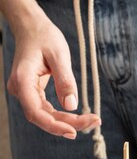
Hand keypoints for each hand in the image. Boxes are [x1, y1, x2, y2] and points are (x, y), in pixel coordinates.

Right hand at [6, 19, 100, 137]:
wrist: (31, 27)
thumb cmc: (45, 37)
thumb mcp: (60, 55)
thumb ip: (65, 80)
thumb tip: (72, 105)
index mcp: (22, 80)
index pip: (35, 112)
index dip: (54, 125)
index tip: (74, 131)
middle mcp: (19, 89)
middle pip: (41, 117)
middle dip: (67, 124)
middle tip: (94, 122)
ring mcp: (24, 91)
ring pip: (44, 114)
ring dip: (66, 121)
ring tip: (91, 120)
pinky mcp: (32, 91)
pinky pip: (46, 108)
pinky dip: (62, 114)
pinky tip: (78, 116)